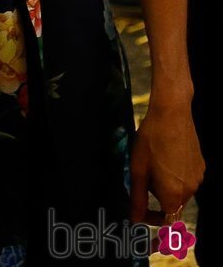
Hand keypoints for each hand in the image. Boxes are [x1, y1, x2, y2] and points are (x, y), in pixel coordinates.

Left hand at [129, 98, 203, 223]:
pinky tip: (167, 154)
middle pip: (173, 205)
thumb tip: (134, 219)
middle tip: (145, 176)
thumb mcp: (138, 169)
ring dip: (167, 184)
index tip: (142, 211)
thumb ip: (137, 197)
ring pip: (180, 191)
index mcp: (174, 194)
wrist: (172, 113)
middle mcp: (190, 190)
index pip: (167, 221)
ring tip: (155, 161)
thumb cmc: (151, 139)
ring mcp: (198, 178)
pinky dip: (176, 174)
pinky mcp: (201, 166)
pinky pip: (187, 179)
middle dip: (157, 197)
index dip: (153, 219)